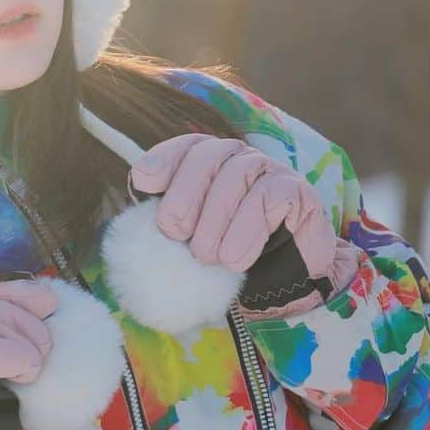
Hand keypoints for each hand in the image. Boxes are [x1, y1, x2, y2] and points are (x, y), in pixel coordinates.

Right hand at [0, 278, 57, 429]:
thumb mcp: (7, 373)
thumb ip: (13, 342)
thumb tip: (48, 308)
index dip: (17, 293)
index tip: (50, 301)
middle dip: (21, 317)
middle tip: (48, 346)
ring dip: (16, 337)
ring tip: (36, 366)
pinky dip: (2, 353)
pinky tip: (22, 373)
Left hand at [128, 134, 339, 281]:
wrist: (285, 282)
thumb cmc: (229, 257)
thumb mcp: (193, 241)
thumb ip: (169, 227)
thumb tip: (132, 229)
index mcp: (209, 164)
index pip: (183, 147)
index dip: (162, 160)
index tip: (144, 183)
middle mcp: (237, 158)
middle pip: (206, 156)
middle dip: (184, 195)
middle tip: (175, 233)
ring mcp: (269, 170)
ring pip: (236, 175)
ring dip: (216, 220)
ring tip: (207, 256)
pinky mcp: (296, 191)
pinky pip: (269, 197)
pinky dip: (247, 230)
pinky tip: (236, 259)